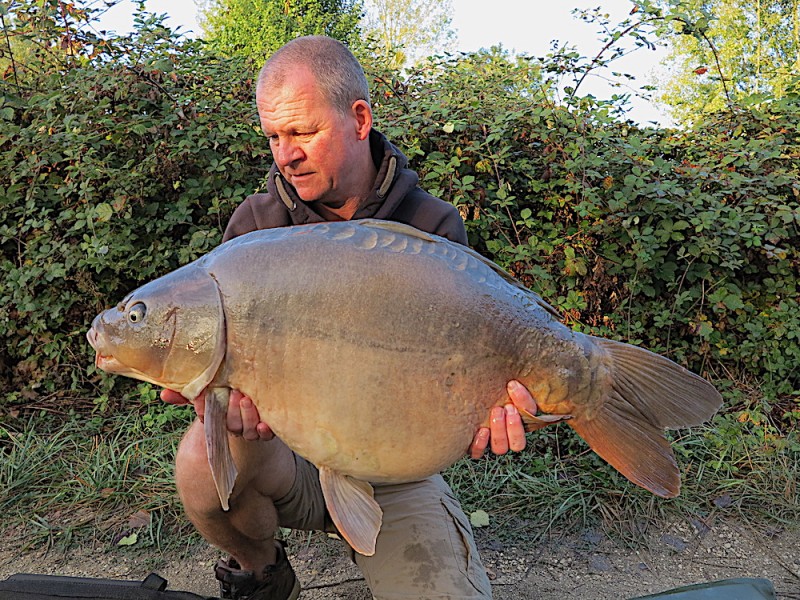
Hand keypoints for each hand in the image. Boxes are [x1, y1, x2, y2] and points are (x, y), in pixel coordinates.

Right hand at [160, 388, 274, 440]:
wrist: (253, 397)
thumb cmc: (226, 394)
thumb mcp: (208, 392)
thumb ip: (187, 393)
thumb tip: (163, 394)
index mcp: (218, 418)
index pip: (207, 417)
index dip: (203, 410)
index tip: (202, 398)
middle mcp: (234, 426)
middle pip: (230, 425)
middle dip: (230, 411)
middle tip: (233, 393)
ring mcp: (250, 429)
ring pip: (247, 430)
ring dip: (247, 417)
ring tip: (246, 400)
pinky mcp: (267, 429)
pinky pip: (266, 435)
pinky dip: (265, 431)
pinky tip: (264, 424)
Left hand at [469, 380, 536, 458]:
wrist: (465, 396)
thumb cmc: (489, 388)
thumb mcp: (501, 383)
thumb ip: (511, 381)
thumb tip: (514, 370)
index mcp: (521, 420)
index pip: (531, 416)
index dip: (524, 402)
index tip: (512, 385)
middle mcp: (509, 436)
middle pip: (518, 442)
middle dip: (514, 425)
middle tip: (506, 407)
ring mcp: (493, 443)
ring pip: (501, 448)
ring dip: (499, 432)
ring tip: (495, 413)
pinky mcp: (476, 446)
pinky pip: (478, 453)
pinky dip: (480, 445)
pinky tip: (481, 431)